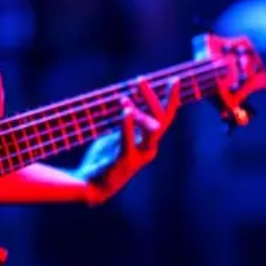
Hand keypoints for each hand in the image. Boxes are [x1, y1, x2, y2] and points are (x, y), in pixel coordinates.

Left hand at [74, 77, 180, 206]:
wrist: (91, 185)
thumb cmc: (105, 159)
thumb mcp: (118, 136)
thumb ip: (127, 122)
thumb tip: (129, 99)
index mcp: (149, 141)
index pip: (166, 117)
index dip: (171, 99)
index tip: (173, 80)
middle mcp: (149, 148)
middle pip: (161, 120)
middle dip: (153, 98)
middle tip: (139, 80)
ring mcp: (139, 156)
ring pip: (152, 130)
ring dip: (141, 112)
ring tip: (125, 99)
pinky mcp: (125, 161)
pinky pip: (129, 141)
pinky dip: (128, 126)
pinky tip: (126, 111)